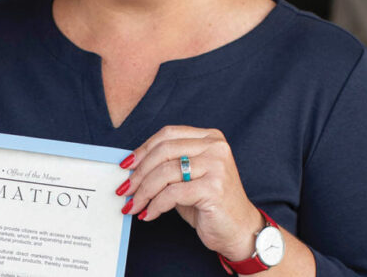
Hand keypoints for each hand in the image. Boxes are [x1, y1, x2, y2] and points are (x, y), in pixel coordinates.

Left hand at [118, 125, 262, 260]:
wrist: (241, 232)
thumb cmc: (210, 203)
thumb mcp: (188, 176)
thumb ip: (167, 164)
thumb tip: (131, 165)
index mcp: (209, 137)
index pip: (168, 135)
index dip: (143, 149)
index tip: (126, 165)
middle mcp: (215, 147)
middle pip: (164, 151)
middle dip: (140, 172)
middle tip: (125, 188)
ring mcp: (217, 166)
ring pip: (166, 172)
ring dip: (144, 191)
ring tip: (133, 204)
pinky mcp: (214, 188)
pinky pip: (173, 193)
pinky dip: (156, 205)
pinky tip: (149, 214)